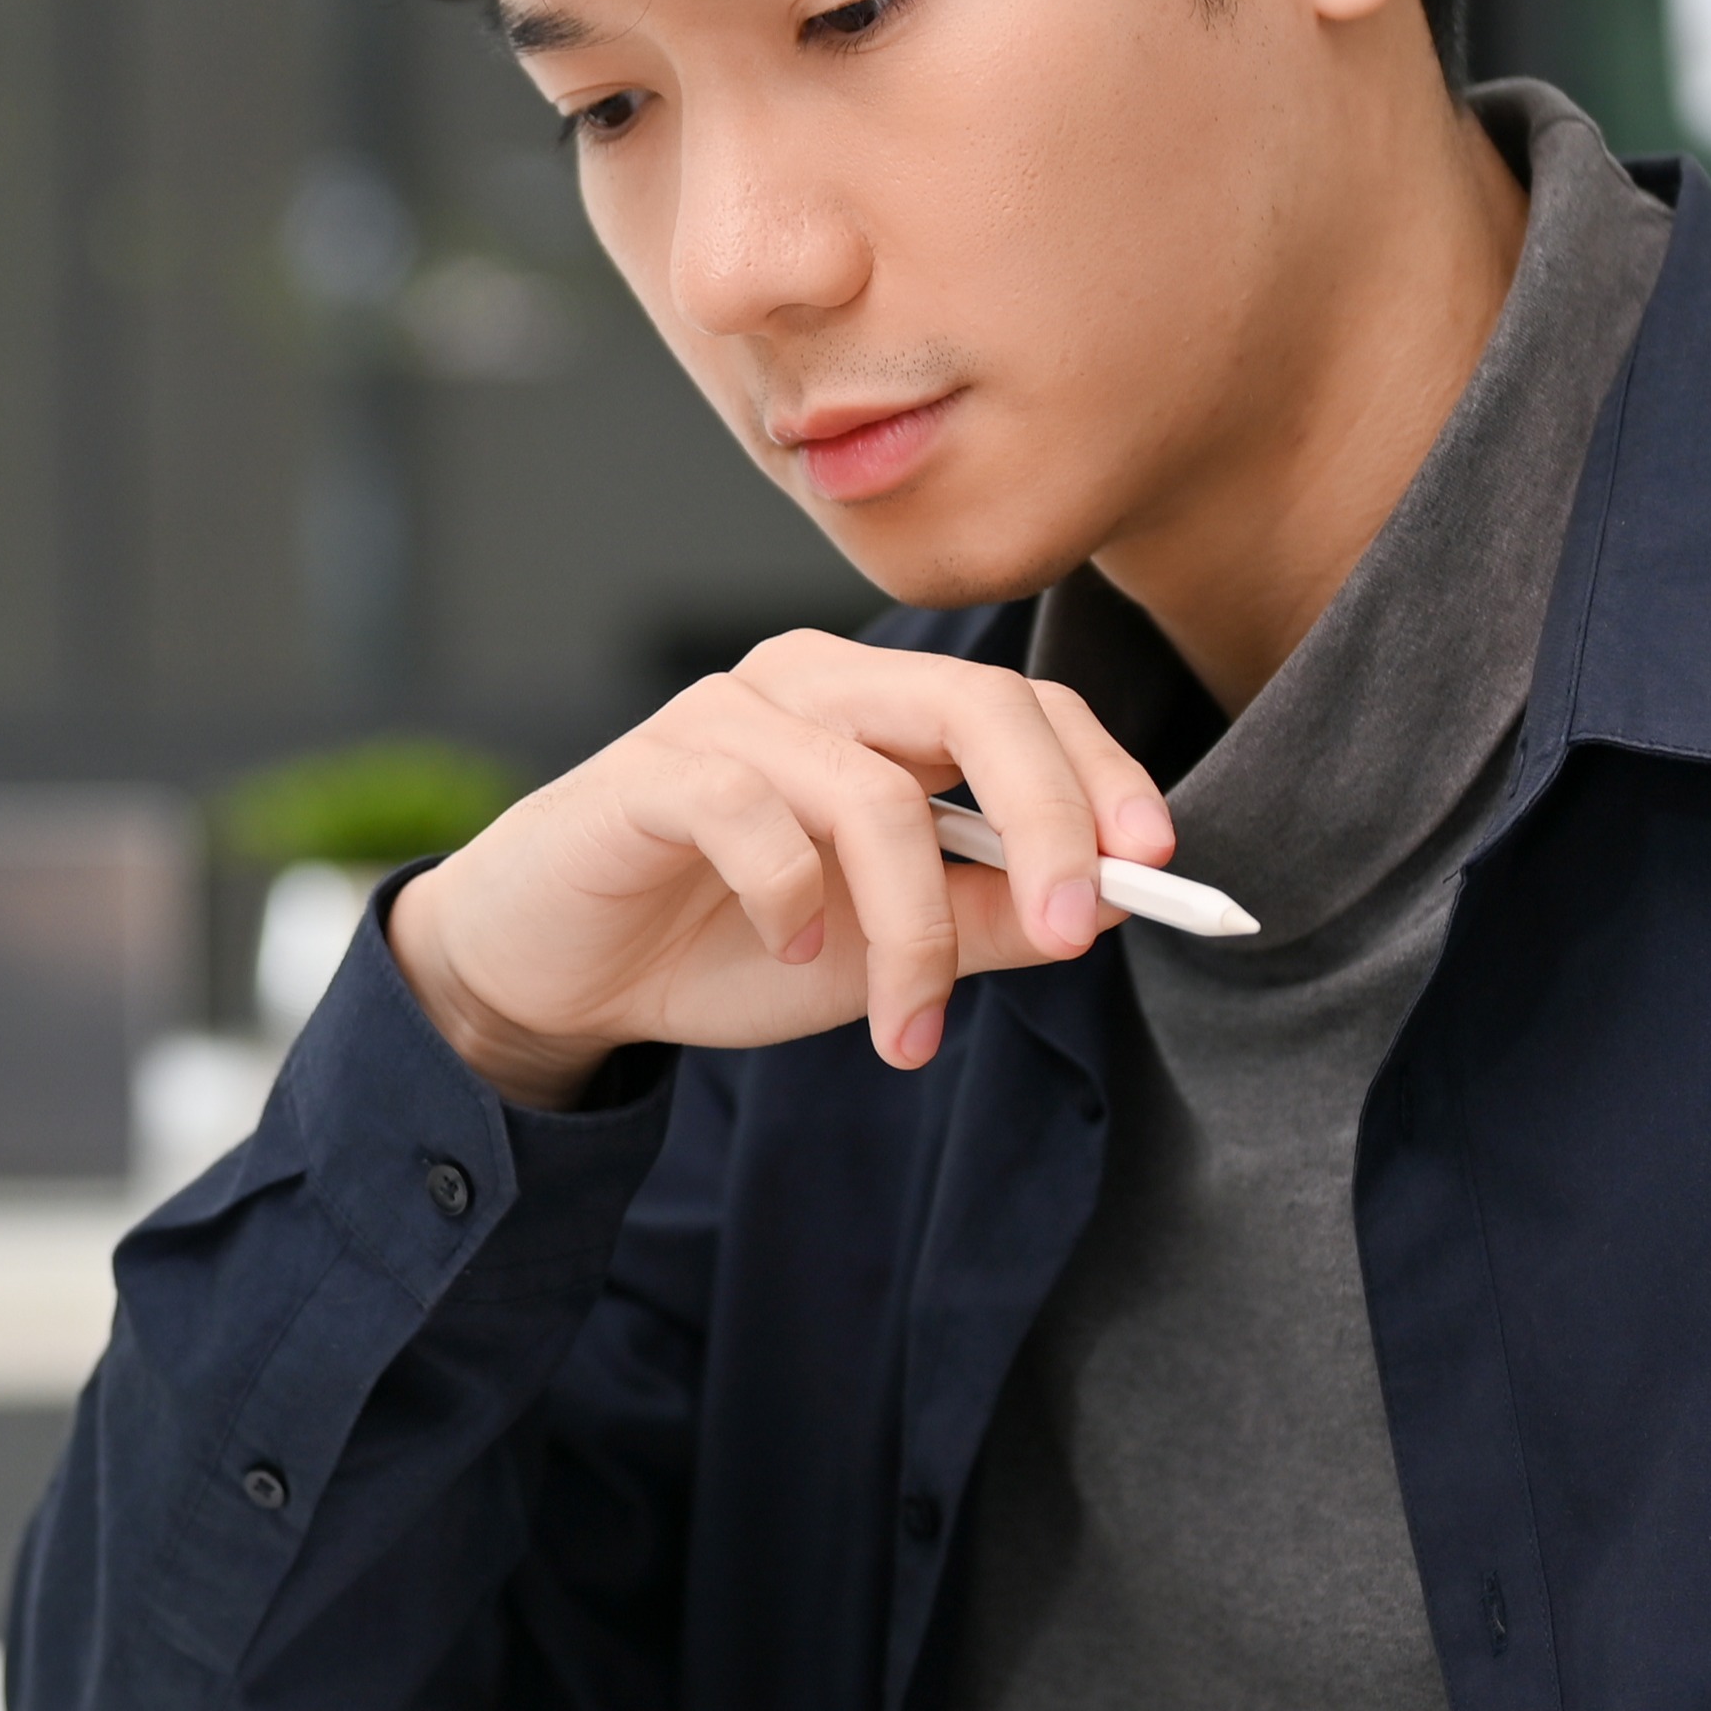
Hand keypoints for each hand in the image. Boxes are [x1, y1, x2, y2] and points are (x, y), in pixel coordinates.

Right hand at [387, 634, 1171, 1103]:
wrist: (556, 974)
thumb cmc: (723, 944)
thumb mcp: (884, 950)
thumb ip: (986, 919)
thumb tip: (1110, 905)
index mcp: (881, 708)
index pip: (1023, 706)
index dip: (1101, 776)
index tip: (1154, 867)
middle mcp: (815, 684)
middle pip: (974, 705)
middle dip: (1048, 818)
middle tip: (1074, 930)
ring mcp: (729, 715)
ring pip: (875, 792)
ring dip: (913, 928)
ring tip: (906, 1026)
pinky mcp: (654, 769)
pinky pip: (758, 817)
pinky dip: (797, 900)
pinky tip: (792, 952)